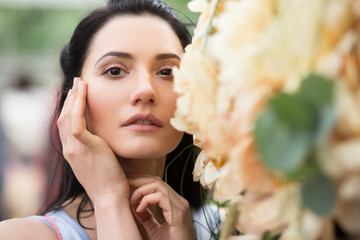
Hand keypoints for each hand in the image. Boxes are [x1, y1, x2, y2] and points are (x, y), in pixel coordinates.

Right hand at [57, 78, 128, 204]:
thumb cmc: (109, 180)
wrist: (110, 197)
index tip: (76, 95)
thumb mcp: (99, 161)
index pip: (65, 125)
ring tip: (80, 83)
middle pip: (63, 118)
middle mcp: (69, 149)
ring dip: (74, 97)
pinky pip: (76, 122)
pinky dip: (78, 105)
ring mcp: (74, 149)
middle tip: (77, 83)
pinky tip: (83, 93)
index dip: (69, 108)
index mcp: (72, 152)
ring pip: (67, 116)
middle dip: (70, 98)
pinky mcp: (84, 147)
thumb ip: (96, 148)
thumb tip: (102, 136)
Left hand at [128, 174, 195, 239]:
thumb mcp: (155, 229)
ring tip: (130, 200)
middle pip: (156, 180)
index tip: (126, 181)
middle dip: (138, 179)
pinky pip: (160, 197)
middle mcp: (179, 201)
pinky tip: (138, 209)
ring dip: (140, 190)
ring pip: (158, 185)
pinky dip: (146, 200)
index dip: (141, 180)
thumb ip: (147, 217)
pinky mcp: (178, 213)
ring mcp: (180, 206)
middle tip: (123, 181)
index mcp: (175, 203)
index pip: (157, 183)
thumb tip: (135, 205)